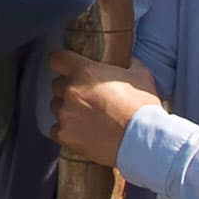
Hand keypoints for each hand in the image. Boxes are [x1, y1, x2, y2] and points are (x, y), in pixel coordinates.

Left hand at [48, 50, 164, 168]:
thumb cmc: (142, 107)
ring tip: (85, 117)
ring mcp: (66, 114)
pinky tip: (81, 133)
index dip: (60, 61)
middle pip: (57, 85)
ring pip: (56, 107)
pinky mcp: (65, 135)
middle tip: (85, 97)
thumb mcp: (140, 75)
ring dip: (67, 109)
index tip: (63, 66)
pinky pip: (56, 130)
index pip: (57, 59)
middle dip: (68, 89)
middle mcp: (71, 91)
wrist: (141, 140)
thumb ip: (128, 64)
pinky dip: (66, 130)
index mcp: (85, 72)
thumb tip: (128, 61)